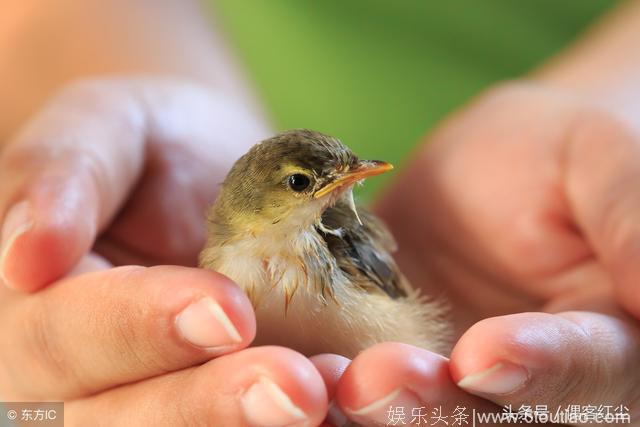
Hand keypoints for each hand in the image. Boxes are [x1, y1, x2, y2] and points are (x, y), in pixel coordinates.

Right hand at [0, 79, 330, 425]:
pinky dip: (309, 421)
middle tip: (298, 387)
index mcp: (37, 315)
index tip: (230, 310)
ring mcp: (154, 396)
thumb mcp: (103, 128)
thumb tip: (26, 253)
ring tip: (332, 395)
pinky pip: (247, 421)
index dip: (143, 327)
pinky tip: (348, 399)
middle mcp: (86, 380)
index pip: (67, 338)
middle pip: (124, 420)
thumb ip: (64, 172)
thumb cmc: (147, 148)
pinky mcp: (223, 398)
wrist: (201, 175)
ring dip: (260, 425)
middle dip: (212, 407)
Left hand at [327, 82, 639, 425]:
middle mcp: (522, 384)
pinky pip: (349, 383)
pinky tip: (273, 363)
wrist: (489, 171)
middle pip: (484, 418)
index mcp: (602, 346)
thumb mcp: (601, 165)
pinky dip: (316, 383)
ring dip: (360, 406)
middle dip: (429, 405)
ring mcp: (446, 380)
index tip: (486, 353)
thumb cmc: (558, 158)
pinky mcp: (380, 359)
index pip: (584, 372)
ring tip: (313, 380)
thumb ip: (630, 219)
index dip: (540, 370)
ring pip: (411, 413)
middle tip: (376, 377)